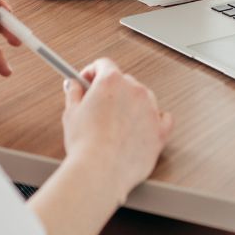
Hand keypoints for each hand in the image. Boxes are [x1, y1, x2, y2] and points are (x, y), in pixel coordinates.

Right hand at [62, 57, 173, 203]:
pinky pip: (163, 117)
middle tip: (97, 104)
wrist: (101, 170)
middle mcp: (134, 91)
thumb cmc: (86, 144)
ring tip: (116, 121)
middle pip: (124, 80)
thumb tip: (74, 86)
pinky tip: (142, 124)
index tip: (87, 82)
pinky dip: (154, 119)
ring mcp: (150, 110)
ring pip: (143, 97)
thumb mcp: (71, 113)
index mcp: (111, 81)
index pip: (104, 64)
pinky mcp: (160, 131)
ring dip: (131, 103)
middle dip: (111, 90)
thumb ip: (74, 93)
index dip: (92, 72)